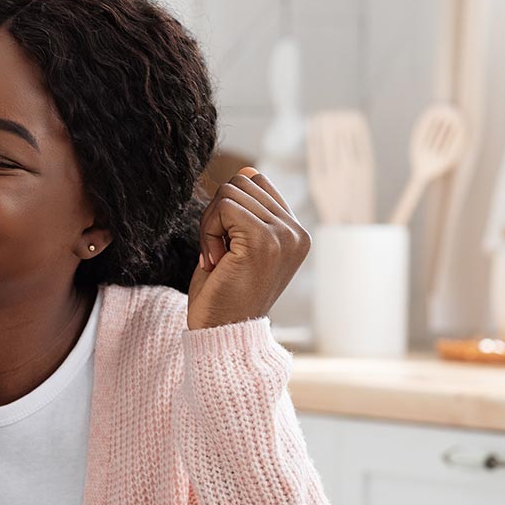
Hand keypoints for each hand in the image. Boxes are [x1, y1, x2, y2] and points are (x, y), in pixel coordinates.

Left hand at [186, 166, 309, 329]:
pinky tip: (215, 261)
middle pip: (242, 181)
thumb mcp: (238, 246)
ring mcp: (284, 235)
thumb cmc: (222, 294)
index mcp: (295, 233)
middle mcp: (296, 233)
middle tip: (218, 255)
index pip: (256, 182)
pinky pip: (223, 205)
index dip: (228, 208)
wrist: (221, 334)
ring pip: (230, 190)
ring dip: (210, 224)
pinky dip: (208, 230)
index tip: (226, 247)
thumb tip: (246, 170)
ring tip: (218, 259)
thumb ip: (246, 210)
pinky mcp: (264, 240)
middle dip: (216, 214)